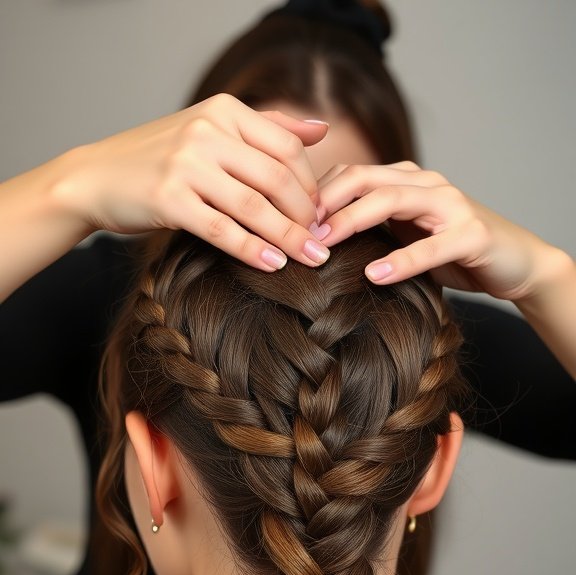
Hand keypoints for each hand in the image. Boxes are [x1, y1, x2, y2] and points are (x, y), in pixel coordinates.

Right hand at [55, 94, 330, 270]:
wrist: (95, 177)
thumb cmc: (158, 159)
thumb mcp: (210, 129)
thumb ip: (266, 129)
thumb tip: (321, 131)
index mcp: (223, 110)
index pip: (287, 148)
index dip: (312, 184)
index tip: (321, 214)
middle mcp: (206, 132)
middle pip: (277, 177)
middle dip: (306, 214)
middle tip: (322, 241)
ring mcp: (186, 165)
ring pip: (255, 206)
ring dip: (289, 236)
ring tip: (312, 258)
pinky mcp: (169, 200)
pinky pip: (224, 230)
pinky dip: (253, 250)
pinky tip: (274, 265)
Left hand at [316, 162, 560, 302]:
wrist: (514, 263)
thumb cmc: (453, 255)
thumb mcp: (405, 239)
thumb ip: (372, 233)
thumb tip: (314, 245)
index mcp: (406, 181)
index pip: (351, 174)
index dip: (315, 194)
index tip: (285, 220)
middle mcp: (427, 183)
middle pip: (364, 178)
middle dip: (324, 202)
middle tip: (294, 230)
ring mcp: (451, 205)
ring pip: (392, 199)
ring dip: (352, 221)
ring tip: (323, 246)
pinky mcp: (472, 235)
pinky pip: (431, 246)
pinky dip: (402, 261)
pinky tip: (376, 276)